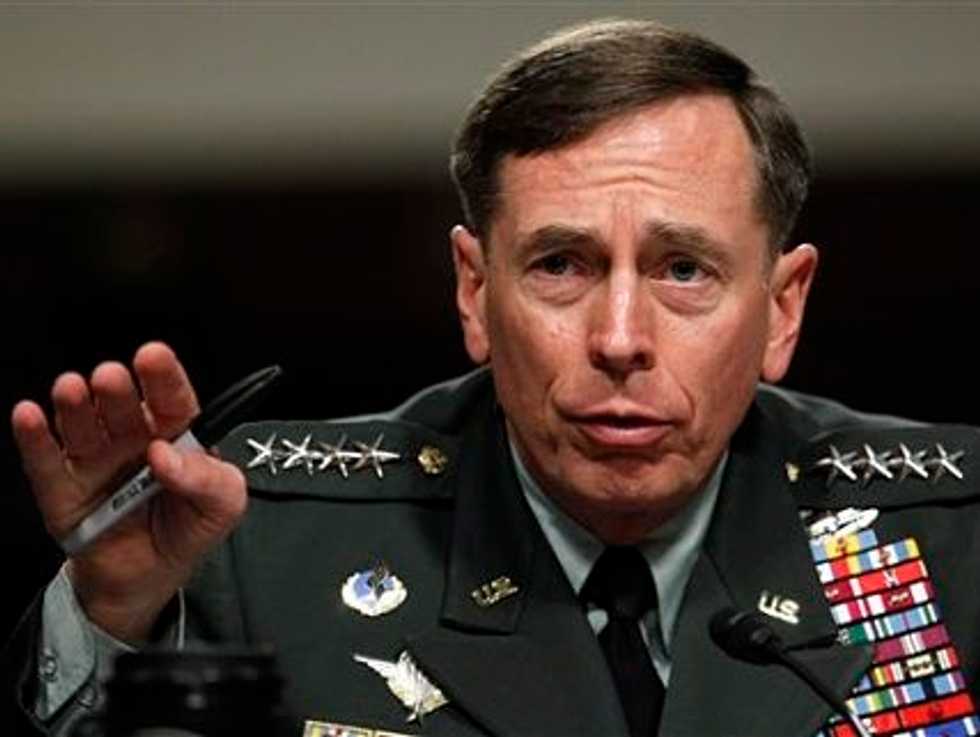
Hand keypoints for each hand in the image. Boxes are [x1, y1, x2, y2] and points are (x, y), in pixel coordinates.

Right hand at [11, 342, 246, 641]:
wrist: (149, 582)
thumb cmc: (189, 530)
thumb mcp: (223, 506)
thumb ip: (210, 480)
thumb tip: (168, 456)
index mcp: (177, 436)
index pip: (172, 400)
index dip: (163, 377)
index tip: (154, 357)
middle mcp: (133, 440)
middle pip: (123, 408)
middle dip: (116, 390)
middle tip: (111, 377)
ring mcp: (96, 462)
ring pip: (83, 426)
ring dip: (75, 406)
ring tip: (72, 389)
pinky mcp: (63, 490)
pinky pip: (46, 461)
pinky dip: (35, 438)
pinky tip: (30, 416)